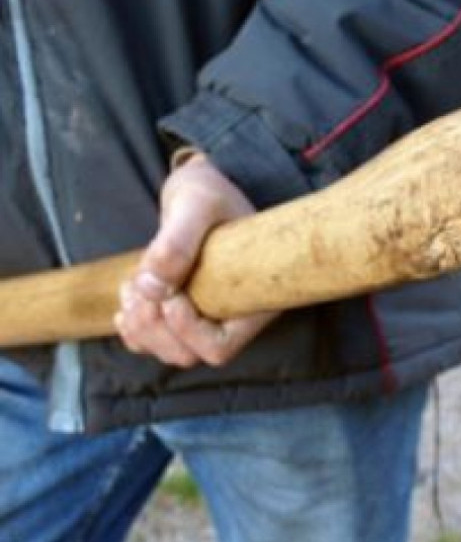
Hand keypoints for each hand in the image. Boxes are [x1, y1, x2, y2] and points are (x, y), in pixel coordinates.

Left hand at [114, 153, 277, 367]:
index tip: (173, 293)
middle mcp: (233, 317)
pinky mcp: (183, 314)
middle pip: (189, 354)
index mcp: (252, 297)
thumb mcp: (196, 204)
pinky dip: (133, 328)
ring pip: (168, 351)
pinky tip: (128, 298)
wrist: (201, 188)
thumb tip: (151, 288)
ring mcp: (207, 318)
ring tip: (130, 286)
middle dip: (154, 326)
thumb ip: (176, 241)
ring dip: (139, 325)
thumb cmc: (211, 192)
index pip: (220, 346)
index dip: (188, 331)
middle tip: (138, 287)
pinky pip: (155, 342)